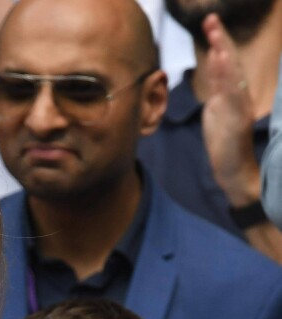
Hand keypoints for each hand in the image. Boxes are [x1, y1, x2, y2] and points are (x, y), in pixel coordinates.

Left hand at [201, 13, 260, 205]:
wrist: (234, 170)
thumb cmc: (225, 144)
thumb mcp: (217, 115)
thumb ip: (217, 97)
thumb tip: (214, 83)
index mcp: (232, 95)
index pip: (224, 65)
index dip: (218, 44)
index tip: (209, 23)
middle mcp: (238, 96)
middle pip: (229, 63)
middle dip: (220, 40)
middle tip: (210, 18)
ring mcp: (238, 106)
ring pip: (231, 74)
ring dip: (222, 52)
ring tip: (214, 32)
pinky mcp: (235, 118)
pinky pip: (230, 93)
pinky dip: (225, 76)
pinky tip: (220, 61)